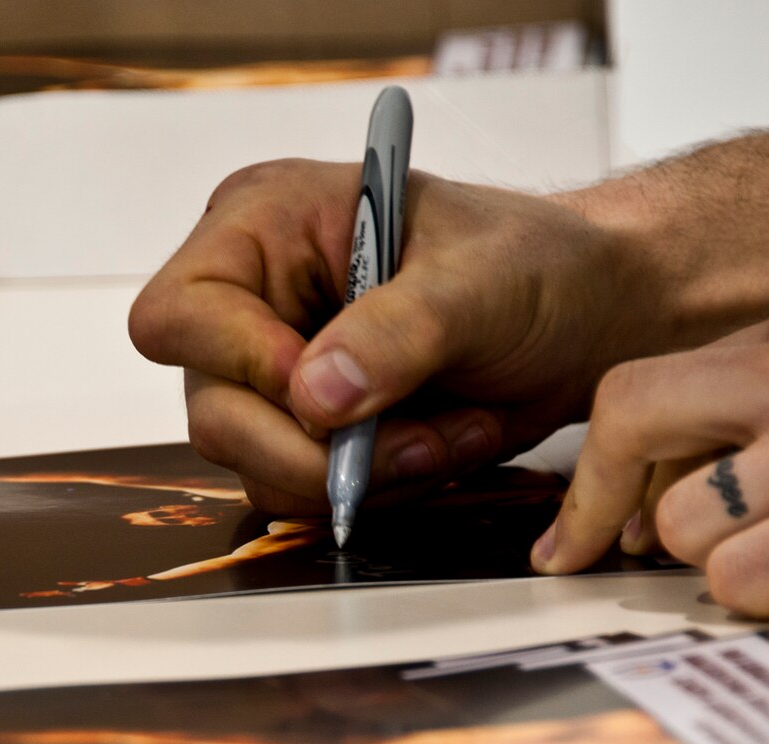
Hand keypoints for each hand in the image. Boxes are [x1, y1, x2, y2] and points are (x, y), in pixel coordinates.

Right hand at [127, 159, 667, 513]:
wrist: (588, 318)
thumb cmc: (536, 265)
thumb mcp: (479, 282)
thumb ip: (397, 332)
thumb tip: (314, 395)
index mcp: (262, 225)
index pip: (179, 314)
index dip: (240, 364)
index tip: (329, 391)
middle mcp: (250, 300)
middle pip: (213, 412)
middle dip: (320, 447)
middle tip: (416, 440)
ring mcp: (272, 373)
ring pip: (255, 466)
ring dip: (358, 475)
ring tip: (448, 436)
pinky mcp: (307, 431)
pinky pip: (302, 493)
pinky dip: (374, 490)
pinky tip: (436, 447)